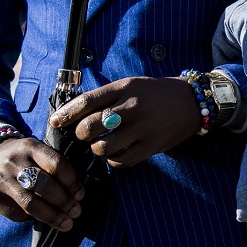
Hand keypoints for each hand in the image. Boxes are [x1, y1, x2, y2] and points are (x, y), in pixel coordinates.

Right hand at [0, 136, 83, 232]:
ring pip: (30, 203)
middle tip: (76, 212)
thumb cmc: (24, 157)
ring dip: (52, 216)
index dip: (72, 182)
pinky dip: (31, 218)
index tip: (80, 195)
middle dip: (63, 201)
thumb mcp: (37, 151)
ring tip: (66, 224)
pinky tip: (42, 220)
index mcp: (31, 147)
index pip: (57, 164)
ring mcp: (2, 179)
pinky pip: (16, 212)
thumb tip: (76, 195)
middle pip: (44, 186)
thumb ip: (54, 167)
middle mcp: (15, 162)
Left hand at [49, 77, 200, 166]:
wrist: (191, 102)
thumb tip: (74, 112)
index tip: (54, 121)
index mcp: (124, 88)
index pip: (87, 101)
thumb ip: (106, 96)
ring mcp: (143, 128)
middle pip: (91, 126)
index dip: (66, 114)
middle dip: (80, 133)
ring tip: (100, 145)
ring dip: (96, 149)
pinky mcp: (152, 145)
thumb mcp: (131, 85)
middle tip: (83, 134)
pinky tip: (115, 154)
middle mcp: (132, 107)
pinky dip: (112, 161)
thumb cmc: (154, 94)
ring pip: (104, 147)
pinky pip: (122, 160)